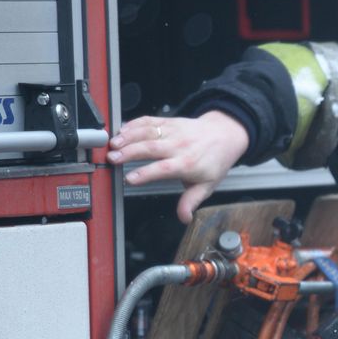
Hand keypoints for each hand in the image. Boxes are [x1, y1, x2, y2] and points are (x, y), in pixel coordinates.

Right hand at [108, 111, 249, 223]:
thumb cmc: (214, 161)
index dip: (146, 173)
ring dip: (128, 137)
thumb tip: (184, 217)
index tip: (129, 179)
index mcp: (188, 164)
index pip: (164, 169)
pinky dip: (134, 124)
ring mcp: (173, 132)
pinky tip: (121, 129)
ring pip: (148, 132)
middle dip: (129, 153)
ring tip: (112, 144)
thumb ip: (191, 201)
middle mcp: (179, 146)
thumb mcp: (207, 185)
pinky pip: (149, 121)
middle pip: (151, 148)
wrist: (225, 135)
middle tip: (112, 159)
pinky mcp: (169, 122)